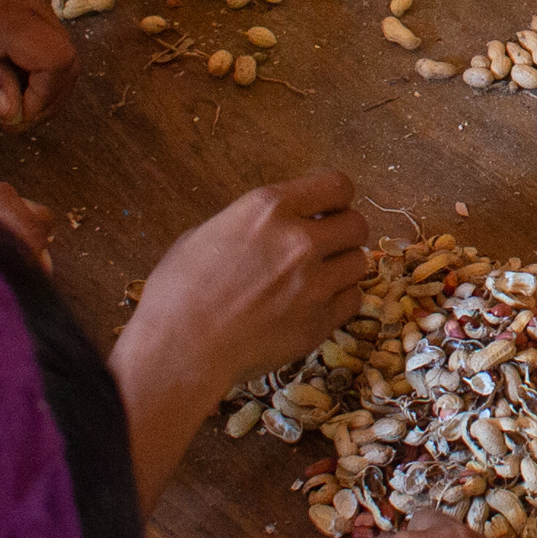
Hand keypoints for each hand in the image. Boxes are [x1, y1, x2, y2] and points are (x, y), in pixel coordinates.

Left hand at [0, 0, 74, 127]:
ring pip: (52, 40)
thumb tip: (14, 109)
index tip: (4, 116)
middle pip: (67, 57)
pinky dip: (20, 48)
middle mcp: (30, 0)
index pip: (59, 67)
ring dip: (27, 72)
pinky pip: (35, 22)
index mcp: (9, 17)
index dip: (42, 101)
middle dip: (43, 94)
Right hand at [127, 168, 375, 396]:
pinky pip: (352, 300)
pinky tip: (313, 304)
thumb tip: (271, 226)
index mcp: (268, 209)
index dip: (335, 198)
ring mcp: (314, 283)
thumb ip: (250, 224)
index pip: (337, 185)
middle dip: (343, 232)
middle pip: (357, 224)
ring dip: (341, 267)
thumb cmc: (177, 293)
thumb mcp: (205, 234)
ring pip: (359, 263)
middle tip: (324, 246)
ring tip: (315, 278)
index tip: (326, 209)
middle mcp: (299, 240)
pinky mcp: (319, 322)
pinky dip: (338, 301)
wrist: (179, 351)